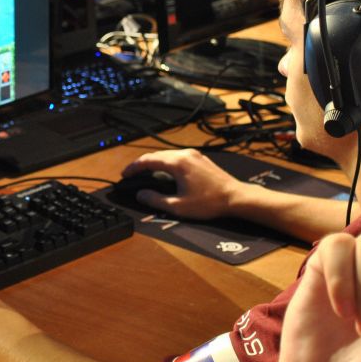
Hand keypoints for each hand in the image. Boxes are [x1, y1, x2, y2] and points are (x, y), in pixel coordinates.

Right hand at [122, 148, 245, 219]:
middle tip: (132, 174)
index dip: (134, 167)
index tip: (125, 174)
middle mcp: (184, 155)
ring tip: (145, 173)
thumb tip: (140, 195)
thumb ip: (155, 200)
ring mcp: (194, 155)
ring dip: (154, 162)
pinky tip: (165, 172)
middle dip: (142, 164)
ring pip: (167, 155)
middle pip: (156, 155)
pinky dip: (166, 162)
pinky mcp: (200, 159)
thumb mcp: (178, 206)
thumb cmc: (209, 203)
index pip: (148, 161)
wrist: (235, 197)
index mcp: (177, 163)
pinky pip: (177, 157)